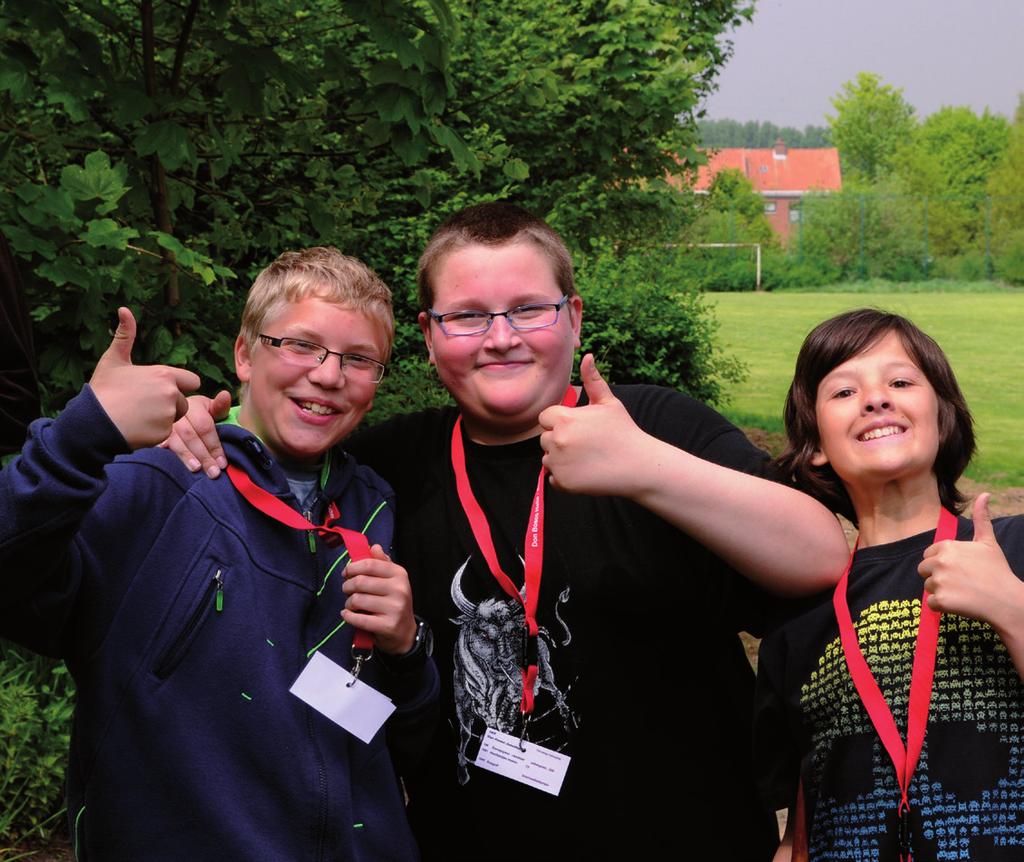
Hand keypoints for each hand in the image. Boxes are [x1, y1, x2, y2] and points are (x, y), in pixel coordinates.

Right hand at [89, 307, 199, 449]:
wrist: (92, 422)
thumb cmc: (103, 390)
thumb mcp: (113, 360)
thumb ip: (125, 336)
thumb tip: (124, 309)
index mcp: (164, 375)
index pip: (192, 381)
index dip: (179, 386)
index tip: (160, 389)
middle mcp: (171, 394)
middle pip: (184, 402)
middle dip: (170, 405)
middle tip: (143, 405)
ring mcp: (169, 415)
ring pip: (175, 418)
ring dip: (162, 419)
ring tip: (138, 416)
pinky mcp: (164, 433)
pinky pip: (166, 433)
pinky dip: (154, 433)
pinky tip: (136, 428)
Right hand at [160, 391, 231, 476]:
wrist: (173, 412)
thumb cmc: (198, 414)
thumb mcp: (210, 408)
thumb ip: (220, 406)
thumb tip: (225, 395)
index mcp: (192, 405)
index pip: (205, 426)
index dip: (214, 445)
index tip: (222, 463)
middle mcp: (176, 414)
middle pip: (190, 435)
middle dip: (204, 455)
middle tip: (213, 472)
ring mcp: (163, 424)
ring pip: (174, 440)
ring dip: (186, 456)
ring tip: (196, 469)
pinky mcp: (152, 433)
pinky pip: (157, 442)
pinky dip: (163, 451)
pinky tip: (169, 461)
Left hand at [341, 544, 416, 654]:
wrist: (405, 632)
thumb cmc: (394, 603)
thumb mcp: (393, 580)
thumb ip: (382, 563)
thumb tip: (374, 546)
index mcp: (400, 574)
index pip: (370, 564)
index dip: (353, 567)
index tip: (346, 573)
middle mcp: (400, 589)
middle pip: (360, 582)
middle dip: (347, 586)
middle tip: (347, 590)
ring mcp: (395, 608)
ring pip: (357, 600)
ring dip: (348, 603)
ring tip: (351, 605)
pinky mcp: (387, 626)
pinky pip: (358, 618)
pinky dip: (348, 616)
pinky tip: (348, 614)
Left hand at [538, 353, 649, 496]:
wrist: (638, 465)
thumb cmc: (624, 431)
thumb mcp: (609, 403)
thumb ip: (593, 380)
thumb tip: (587, 356)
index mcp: (564, 418)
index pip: (545, 418)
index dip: (560, 422)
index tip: (579, 428)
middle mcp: (556, 440)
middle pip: (545, 439)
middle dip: (560, 441)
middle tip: (585, 445)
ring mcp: (558, 463)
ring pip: (547, 459)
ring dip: (560, 459)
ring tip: (586, 459)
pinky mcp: (563, 483)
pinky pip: (553, 479)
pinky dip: (565, 478)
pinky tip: (585, 472)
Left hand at [919, 494, 1023, 633]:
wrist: (1007, 600)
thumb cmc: (997, 571)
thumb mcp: (988, 542)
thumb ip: (981, 518)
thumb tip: (984, 494)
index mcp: (947, 546)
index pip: (928, 555)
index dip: (942, 563)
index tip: (960, 569)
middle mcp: (940, 561)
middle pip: (923, 570)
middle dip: (938, 576)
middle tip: (961, 581)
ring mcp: (940, 581)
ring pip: (928, 587)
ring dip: (942, 592)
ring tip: (964, 592)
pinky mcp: (941, 600)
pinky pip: (931, 604)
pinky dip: (943, 606)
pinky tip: (961, 603)